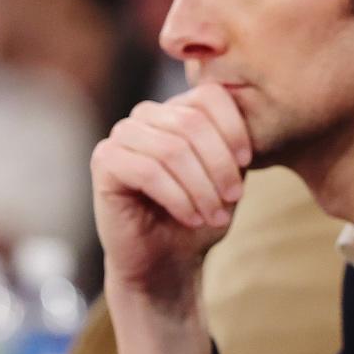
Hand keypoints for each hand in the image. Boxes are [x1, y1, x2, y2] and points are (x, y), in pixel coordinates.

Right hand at [92, 84, 251, 302]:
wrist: (167, 258)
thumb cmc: (202, 213)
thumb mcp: (229, 175)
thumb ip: (235, 145)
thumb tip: (250, 122)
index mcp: (178, 108)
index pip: (210, 96)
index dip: (234, 128)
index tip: (248, 162)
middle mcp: (147, 115)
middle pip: (192, 122)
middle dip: (219, 164)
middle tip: (234, 197)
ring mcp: (122, 135)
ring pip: (171, 149)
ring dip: (201, 187)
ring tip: (215, 214)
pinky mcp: (104, 161)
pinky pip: (148, 171)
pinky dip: (178, 198)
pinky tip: (192, 217)